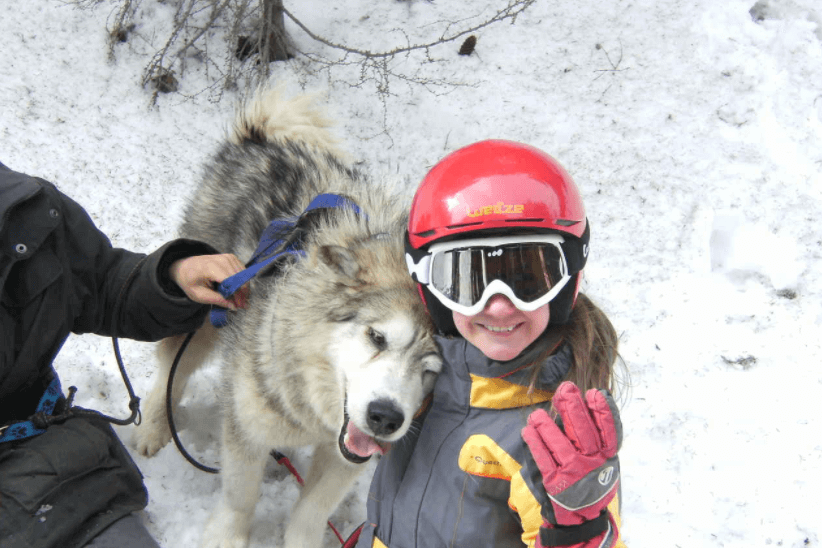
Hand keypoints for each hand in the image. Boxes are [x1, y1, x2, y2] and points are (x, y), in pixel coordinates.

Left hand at [169, 254, 248, 309]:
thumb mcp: (199, 295)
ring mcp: (227, 256)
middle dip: (243, 293)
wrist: (185, 266)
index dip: (238, 294)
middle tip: (242, 305)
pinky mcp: (231, 257)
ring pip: (243, 274)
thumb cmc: (190, 281)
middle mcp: (221, 259)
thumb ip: (217, 300)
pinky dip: (241, 281)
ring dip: (243, 288)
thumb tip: (234, 306)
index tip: (240, 306)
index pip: (231, 281)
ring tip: (239, 299)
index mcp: (210, 267)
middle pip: (239, 278)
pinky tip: (236, 289)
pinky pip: (242, 270)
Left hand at [522, 381, 621, 546]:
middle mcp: (592, 464)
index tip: (594, 393)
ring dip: (547, 425)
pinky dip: (535, 443)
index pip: (609, 432)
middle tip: (564, 389)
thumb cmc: (592, 481)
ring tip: (537, 413)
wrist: (581, 518)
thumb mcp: (605, 462)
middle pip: (583, 433)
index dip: (603, 412)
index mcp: (607, 457)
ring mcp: (573, 474)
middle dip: (573, 409)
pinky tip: (528, 430)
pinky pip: (543, 459)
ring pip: (560, 445)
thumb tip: (597, 399)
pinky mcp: (555, 482)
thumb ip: (601, 437)